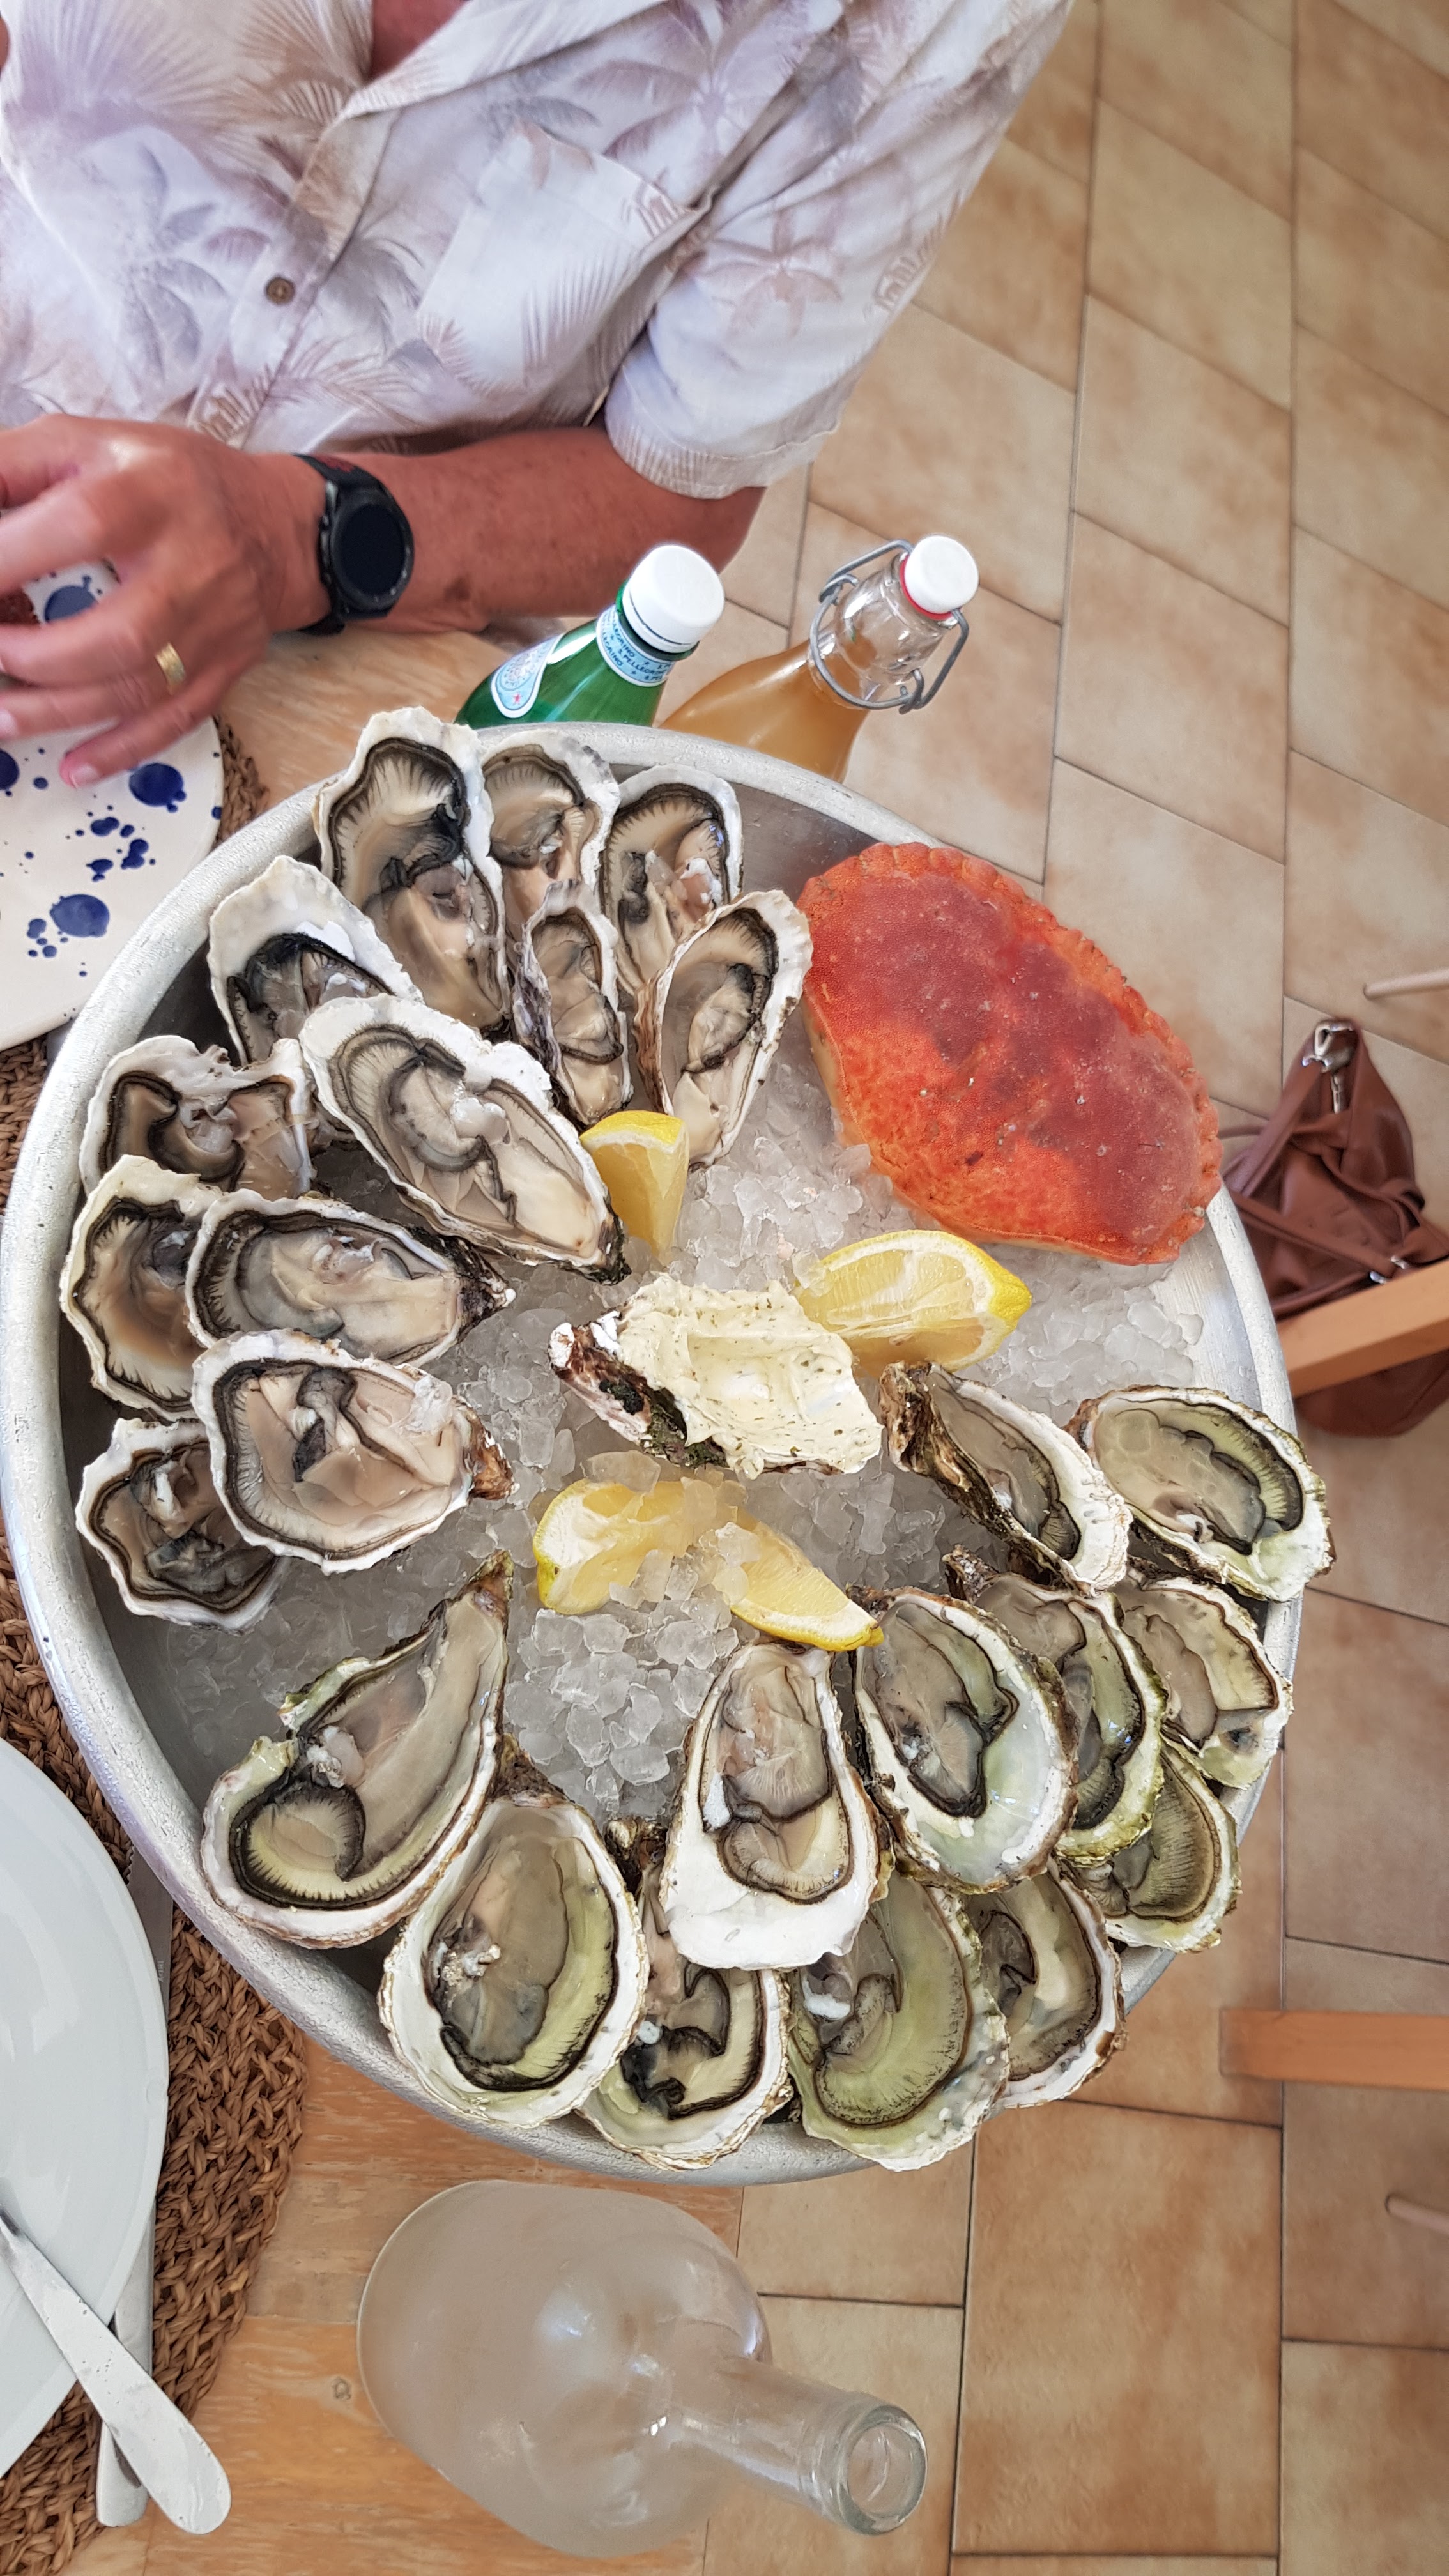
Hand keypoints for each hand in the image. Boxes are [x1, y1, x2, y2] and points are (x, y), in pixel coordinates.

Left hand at [0, 418, 327, 782]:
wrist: (278, 526)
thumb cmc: (171, 482)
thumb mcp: (92, 442)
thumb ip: (18, 466)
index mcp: (151, 494)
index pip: (83, 525)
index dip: (14, 556)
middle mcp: (190, 566)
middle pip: (119, 631)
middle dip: (38, 657)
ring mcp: (213, 627)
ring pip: (139, 688)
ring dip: (61, 712)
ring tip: (1, 718)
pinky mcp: (226, 668)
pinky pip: (177, 720)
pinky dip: (122, 749)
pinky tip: (73, 766)